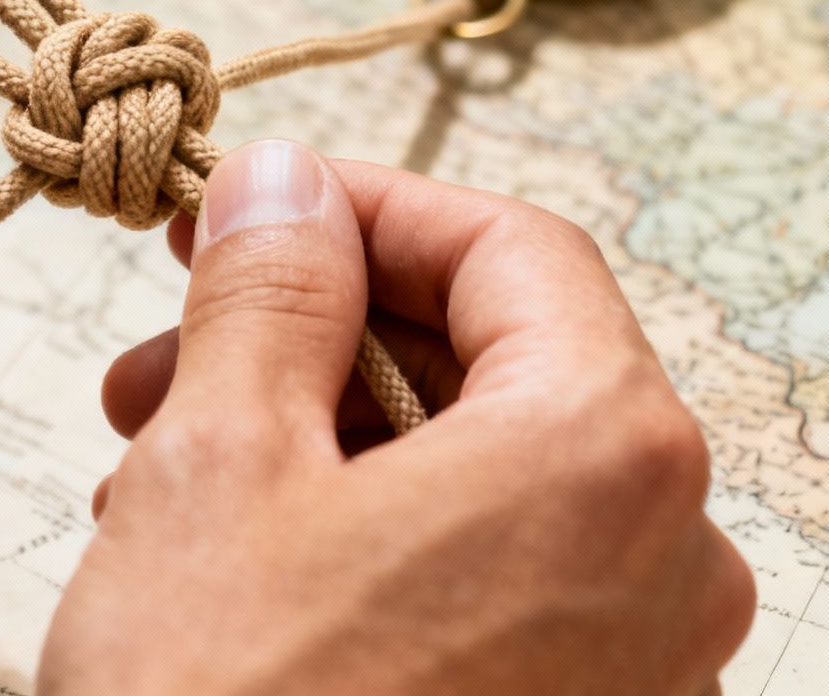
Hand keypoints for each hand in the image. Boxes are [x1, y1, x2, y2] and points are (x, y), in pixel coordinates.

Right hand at [43, 141, 753, 695]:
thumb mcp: (219, 459)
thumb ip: (269, 288)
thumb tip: (285, 180)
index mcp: (608, 452)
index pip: (513, 248)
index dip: (367, 209)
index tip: (252, 210)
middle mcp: (670, 558)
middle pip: (500, 364)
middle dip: (316, 338)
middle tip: (165, 352)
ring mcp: (643, 668)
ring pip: (481, 481)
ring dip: (321, 445)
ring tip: (158, 476)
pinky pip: (493, 586)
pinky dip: (373, 544)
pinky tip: (238, 571)